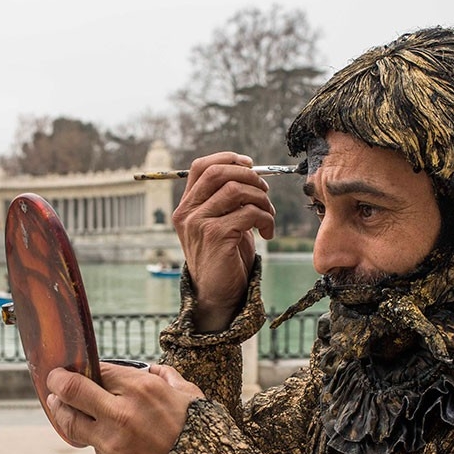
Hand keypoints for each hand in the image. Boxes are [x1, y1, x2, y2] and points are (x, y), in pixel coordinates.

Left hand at [45, 362, 204, 453]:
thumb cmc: (201, 432)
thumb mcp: (190, 395)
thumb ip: (166, 377)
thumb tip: (151, 369)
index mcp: (144, 389)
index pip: (99, 369)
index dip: (86, 367)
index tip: (79, 368)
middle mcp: (123, 412)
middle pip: (71, 390)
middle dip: (58, 381)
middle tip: (54, 380)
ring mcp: (113, 441)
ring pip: (70, 421)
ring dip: (61, 410)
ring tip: (58, 404)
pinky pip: (92, 444)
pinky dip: (92, 437)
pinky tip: (95, 431)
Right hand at [172, 153, 275, 331]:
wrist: (217, 296)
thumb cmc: (223, 258)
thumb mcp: (220, 224)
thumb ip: (225, 200)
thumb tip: (249, 171)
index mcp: (186, 207)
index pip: (201, 166)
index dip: (228, 158)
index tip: (251, 165)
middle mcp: (187, 213)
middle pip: (219, 172)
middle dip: (250, 176)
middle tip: (265, 193)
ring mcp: (199, 223)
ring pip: (237, 189)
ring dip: (262, 200)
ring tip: (268, 217)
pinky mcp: (216, 236)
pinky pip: (248, 212)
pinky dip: (266, 219)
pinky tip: (267, 233)